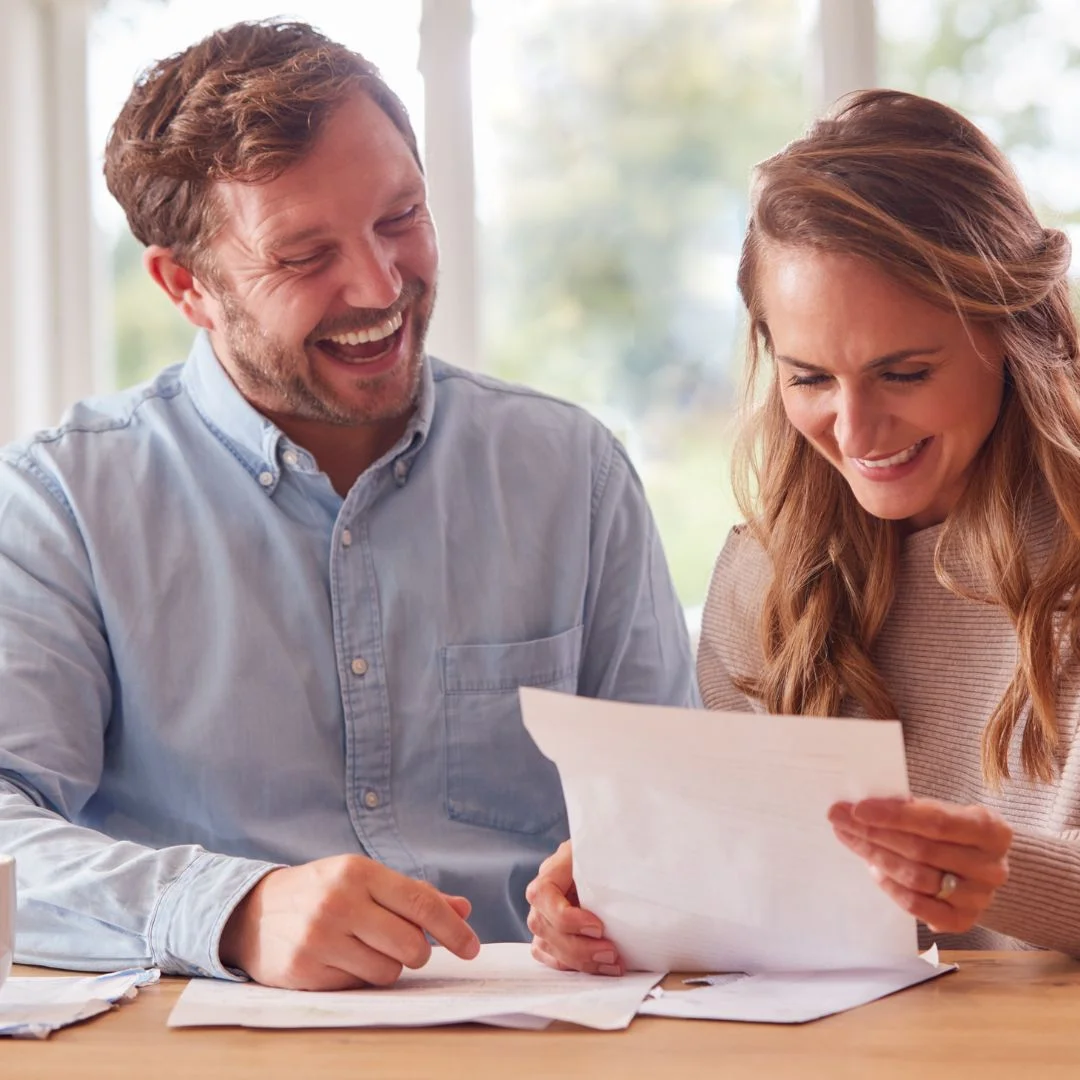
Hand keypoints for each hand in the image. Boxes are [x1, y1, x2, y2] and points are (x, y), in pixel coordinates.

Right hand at [219, 854, 479, 988]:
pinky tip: (341, 960)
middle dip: (418, 952)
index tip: (472, 947)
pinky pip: (358, 986)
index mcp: (359, 872)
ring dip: (388, 966)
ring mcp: (320, 937)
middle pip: (411, 945)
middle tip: (409, 948)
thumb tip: (463, 910)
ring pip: (388, 970)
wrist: (252, 912)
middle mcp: (340, 902)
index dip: (453, 929)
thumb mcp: (364, 880)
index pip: (421, 903)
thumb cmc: (322, 891)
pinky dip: (360, 977)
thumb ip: (414, 895)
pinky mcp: (304, 969)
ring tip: (366, 949)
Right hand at [524, 840, 622, 975]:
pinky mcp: (549, 933)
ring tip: (613, 963)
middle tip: (612, 952)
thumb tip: (632, 876)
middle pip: (543, 926)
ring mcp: (543, 914)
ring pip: (546, 945)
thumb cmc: (611, 853)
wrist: (610, 858)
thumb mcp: (609, 851)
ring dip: (580, 962)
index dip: (565, 917)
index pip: (542, 894)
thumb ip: (611, 863)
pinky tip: (598, 968)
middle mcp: (543, 893)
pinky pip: (549, 955)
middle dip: (579, 947)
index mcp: (554, 868)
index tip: (598, 927)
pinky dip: (572, 966)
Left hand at [828, 797, 1011, 933]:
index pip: (937, 821)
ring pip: (915, 878)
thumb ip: (913, 808)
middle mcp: (992, 867)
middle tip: (840, 819)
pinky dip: (889, 886)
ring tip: (851, 839)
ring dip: (876, 857)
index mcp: (993, 831)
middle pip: (921, 851)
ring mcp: (979, 898)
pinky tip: (873, 869)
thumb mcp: (945, 810)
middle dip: (873, 833)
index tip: (858, 808)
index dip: (894, 815)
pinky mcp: (963, 921)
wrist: (980, 862)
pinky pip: (916, 906)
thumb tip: (863, 807)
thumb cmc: (954, 829)